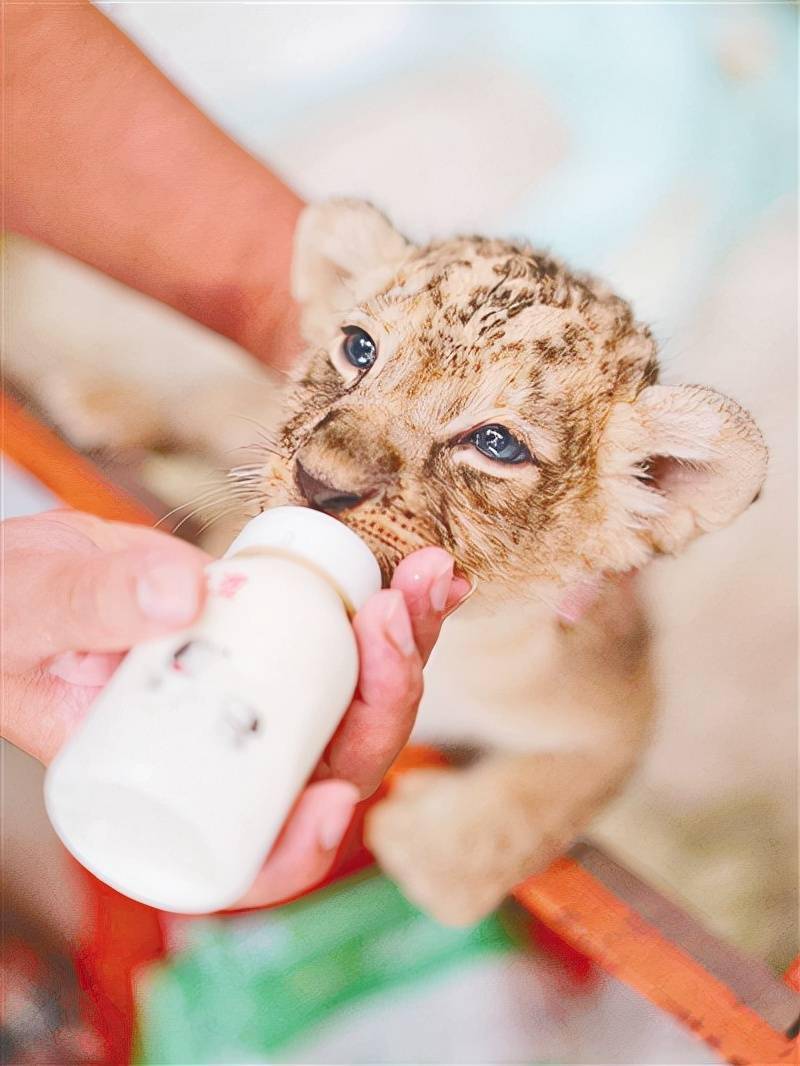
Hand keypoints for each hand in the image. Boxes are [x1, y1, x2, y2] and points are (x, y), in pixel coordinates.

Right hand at [2, 510, 467, 908]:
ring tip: (430, 580)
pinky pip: (354, 650)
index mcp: (163, 794)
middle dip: (384, 699)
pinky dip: (396, 619)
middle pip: (329, 767)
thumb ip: (88, 605)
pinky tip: (427, 578)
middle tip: (391, 617)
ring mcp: (261, 708)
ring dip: (406, 648)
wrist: (38, 570)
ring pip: (358, 707)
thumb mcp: (31, 613)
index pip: (240, 858)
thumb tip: (183, 595)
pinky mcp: (282, 653)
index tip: (331, 803)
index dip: (296, 850)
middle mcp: (226, 761)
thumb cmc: (12, 615)